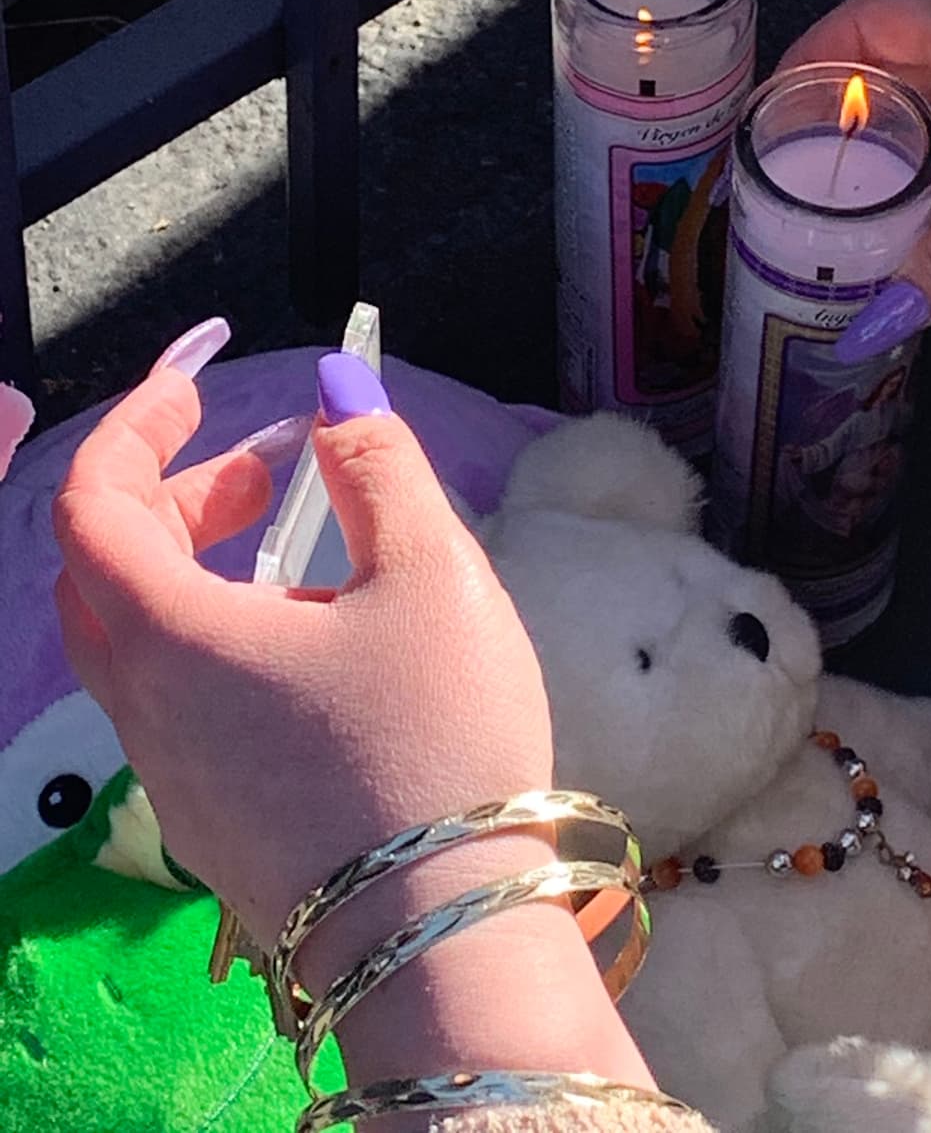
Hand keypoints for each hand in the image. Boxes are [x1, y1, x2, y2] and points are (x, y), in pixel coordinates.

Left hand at [53, 336, 649, 1089]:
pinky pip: (180, 698)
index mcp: (170, 635)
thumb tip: (341, 394)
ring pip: (140, 638)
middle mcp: (143, 707)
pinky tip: (324, 650)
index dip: (139, 419)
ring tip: (312, 553)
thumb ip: (379, 465)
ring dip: (202, 565)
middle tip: (275, 464)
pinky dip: (220, 635)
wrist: (449, 944)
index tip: (205, 376)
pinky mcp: (210, 821)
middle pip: (105, 567)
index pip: (92, 497)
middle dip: (178, 491)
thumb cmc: (438, 742)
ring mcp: (169, 775)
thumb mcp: (431, 577)